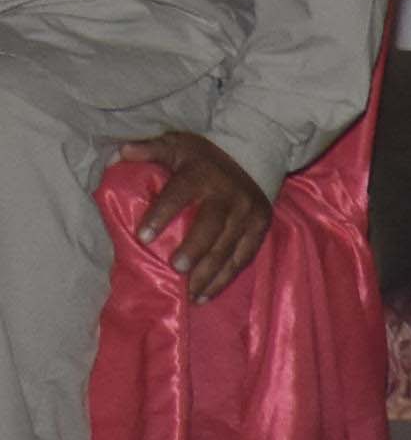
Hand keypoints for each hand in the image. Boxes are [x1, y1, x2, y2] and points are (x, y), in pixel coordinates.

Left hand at [106, 130, 267, 300]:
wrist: (251, 156)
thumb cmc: (202, 157)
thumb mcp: (176, 145)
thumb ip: (149, 149)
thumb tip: (121, 153)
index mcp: (201, 175)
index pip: (179, 196)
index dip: (161, 216)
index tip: (143, 238)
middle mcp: (227, 196)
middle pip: (210, 227)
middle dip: (194, 250)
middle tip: (176, 268)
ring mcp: (247, 214)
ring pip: (228, 248)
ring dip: (210, 273)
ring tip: (192, 294)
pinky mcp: (259, 228)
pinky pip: (243, 257)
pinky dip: (226, 277)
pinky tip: (207, 294)